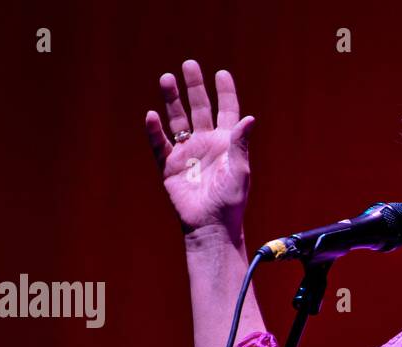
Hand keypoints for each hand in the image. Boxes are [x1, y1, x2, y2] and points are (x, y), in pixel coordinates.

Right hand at [145, 59, 254, 238]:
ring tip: (166, 78)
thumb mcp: (240, 172)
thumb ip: (241, 144)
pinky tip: (152, 116)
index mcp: (226, 144)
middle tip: (188, 64)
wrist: (211, 227)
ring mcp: (187, 153)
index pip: (226, 111)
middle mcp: (206, 144)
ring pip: (177, 120)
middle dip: (194, 87)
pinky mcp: (170, 167)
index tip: (221, 73)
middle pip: (198, 109)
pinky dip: (154, 130)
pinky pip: (159, 144)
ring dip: (172, 100)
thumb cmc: (230, 202)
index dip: (224, 92)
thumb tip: (250, 117)